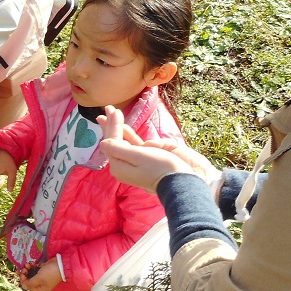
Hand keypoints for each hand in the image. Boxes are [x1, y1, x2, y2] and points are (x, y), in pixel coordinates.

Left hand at [21, 258, 61, 290]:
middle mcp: (41, 283)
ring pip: (32, 273)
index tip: (22, 274)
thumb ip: (30, 283)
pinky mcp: (43, 269)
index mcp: (41, 288)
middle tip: (24, 268)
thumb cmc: (50, 273)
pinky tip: (32, 263)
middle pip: (29, 280)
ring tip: (28, 264)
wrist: (61, 265)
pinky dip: (32, 266)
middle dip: (25, 274)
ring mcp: (42, 276)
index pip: (29, 286)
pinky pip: (35, 269)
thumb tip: (23, 287)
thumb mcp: (39, 279)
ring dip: (28, 269)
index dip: (24, 280)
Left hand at [99, 106, 214, 192]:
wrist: (187, 182)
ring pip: (127, 141)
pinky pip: (139, 145)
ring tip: (114, 115)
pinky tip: (127, 130)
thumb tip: (102, 143)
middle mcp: (127, 164)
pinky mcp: (152, 159)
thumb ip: (118, 148)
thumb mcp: (137, 157)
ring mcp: (139, 161)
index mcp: (120, 165)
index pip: (112, 141)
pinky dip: (132, 137)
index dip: (112, 125)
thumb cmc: (162, 168)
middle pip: (117, 140)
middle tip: (108, 108)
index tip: (112, 109)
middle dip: (113, 124)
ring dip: (120, 128)